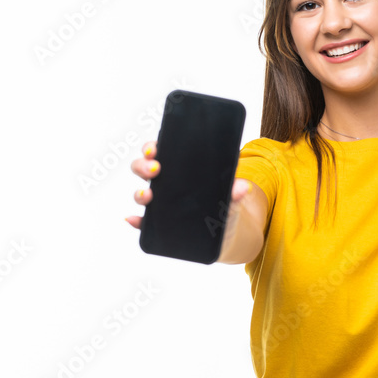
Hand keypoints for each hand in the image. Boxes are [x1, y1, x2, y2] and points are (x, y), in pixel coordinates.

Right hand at [124, 141, 252, 234]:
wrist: (225, 230)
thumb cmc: (224, 203)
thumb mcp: (231, 196)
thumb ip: (235, 191)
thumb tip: (243, 187)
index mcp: (178, 168)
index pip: (159, 152)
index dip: (151, 147)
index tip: (153, 149)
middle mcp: (165, 182)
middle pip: (143, 168)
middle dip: (143, 166)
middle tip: (155, 169)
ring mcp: (160, 203)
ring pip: (141, 193)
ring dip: (140, 193)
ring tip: (149, 194)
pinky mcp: (159, 223)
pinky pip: (143, 222)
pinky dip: (137, 221)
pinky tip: (134, 220)